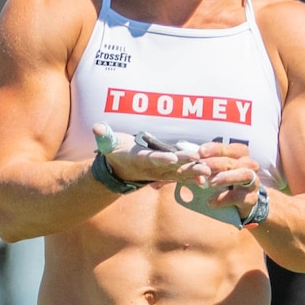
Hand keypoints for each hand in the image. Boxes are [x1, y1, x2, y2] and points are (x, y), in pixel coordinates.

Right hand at [92, 123, 210, 184]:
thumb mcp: (107, 144)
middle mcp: (151, 168)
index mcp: (138, 159)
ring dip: (193, 172)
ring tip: (207, 171)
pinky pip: (182, 176)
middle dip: (184, 164)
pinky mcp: (167, 173)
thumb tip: (97, 127)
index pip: (151, 158)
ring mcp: (160, 172)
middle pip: (170, 166)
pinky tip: (207, 177)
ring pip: (179, 172)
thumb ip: (104, 135)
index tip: (171, 158)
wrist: (119, 171)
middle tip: (197, 161)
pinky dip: (193, 176)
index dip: (161, 159)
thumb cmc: (115, 153)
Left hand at [197, 141, 261, 218]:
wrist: (242, 201)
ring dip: (226, 177)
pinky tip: (211, 201)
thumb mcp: (218, 169)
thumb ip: (208, 163)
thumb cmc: (227, 180)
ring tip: (210, 182)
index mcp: (240, 154)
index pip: (228, 148)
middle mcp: (249, 165)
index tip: (200, 152)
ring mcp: (253, 181)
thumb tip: (191, 161)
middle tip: (201, 167)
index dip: (214, 149)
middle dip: (215, 163)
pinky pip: (239, 197)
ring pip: (243, 174)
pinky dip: (224, 198)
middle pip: (233, 161)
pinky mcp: (252, 198)